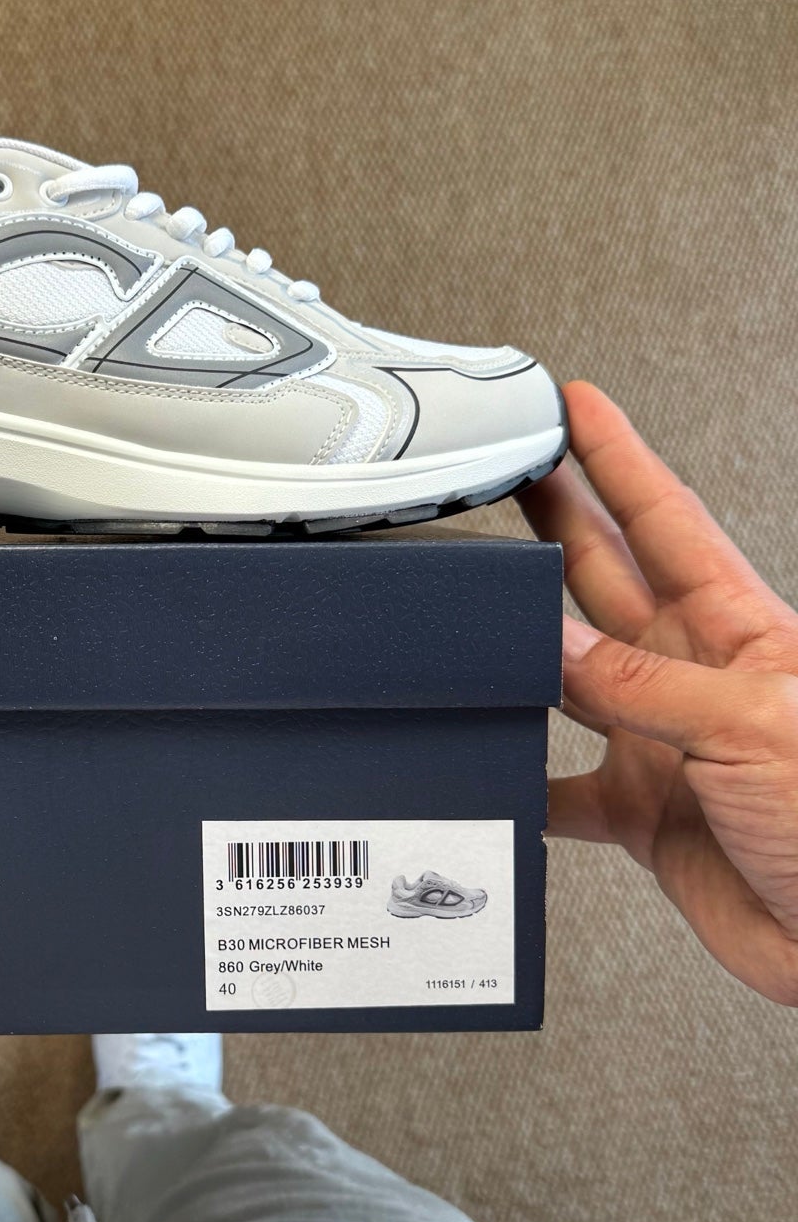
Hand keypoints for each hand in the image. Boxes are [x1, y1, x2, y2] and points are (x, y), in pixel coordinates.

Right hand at [519, 382, 797, 1004]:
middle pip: (606, 580)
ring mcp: (665, 743)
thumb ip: (637, 681)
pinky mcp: (642, 813)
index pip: (665, 520)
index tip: (578, 407)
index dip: (618, 458)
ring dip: (522, 646)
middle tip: (509, 476)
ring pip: (570, 676)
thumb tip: (550, 639)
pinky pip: (559, 788)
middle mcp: (694, 677)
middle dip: (556, 523)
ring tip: (475, 609)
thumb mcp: (746, 725)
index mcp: (738, 631)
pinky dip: (519, 781)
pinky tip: (491, 767)